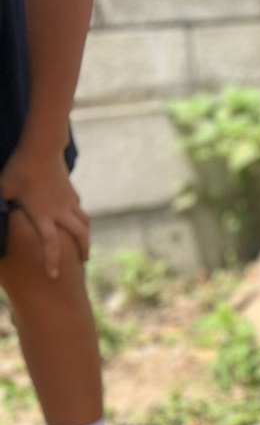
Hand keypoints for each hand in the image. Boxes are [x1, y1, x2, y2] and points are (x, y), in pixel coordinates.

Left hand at [0, 143, 88, 276]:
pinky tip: (77, 221)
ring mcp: (68, 201)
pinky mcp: (71, 192)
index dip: (52, 261)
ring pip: (84, 223)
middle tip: (83, 263)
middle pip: (79, 235)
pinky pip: (79, 209)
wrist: (42, 148)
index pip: (50, 243)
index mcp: (43, 214)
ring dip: (86, 237)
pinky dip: (80, 219)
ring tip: (84, 246)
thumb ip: (0, 206)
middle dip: (83, 250)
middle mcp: (60, 211)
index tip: (55, 276)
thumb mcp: (3, 189)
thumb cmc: (19, 169)